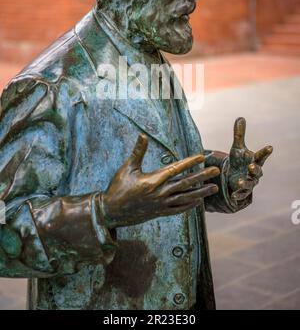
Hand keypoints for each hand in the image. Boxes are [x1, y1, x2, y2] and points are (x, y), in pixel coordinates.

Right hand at [101, 134, 219, 227]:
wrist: (111, 211)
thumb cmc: (118, 187)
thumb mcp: (127, 168)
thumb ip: (138, 151)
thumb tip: (142, 135)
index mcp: (153, 181)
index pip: (175, 169)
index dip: (190, 162)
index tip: (202, 156)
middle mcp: (160, 193)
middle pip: (186, 183)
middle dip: (202, 176)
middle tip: (216, 171)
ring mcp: (161, 204)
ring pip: (186, 198)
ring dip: (201, 192)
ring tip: (214, 187)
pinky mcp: (159, 213)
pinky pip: (178, 209)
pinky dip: (189, 205)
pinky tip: (199, 201)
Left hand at [228, 117, 272, 201]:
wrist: (233, 175)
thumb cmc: (238, 160)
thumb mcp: (237, 148)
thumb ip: (239, 134)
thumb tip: (240, 118)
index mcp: (254, 161)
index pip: (261, 156)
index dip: (265, 152)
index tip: (270, 147)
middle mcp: (254, 172)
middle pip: (257, 171)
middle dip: (255, 168)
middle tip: (252, 165)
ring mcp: (249, 182)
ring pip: (249, 183)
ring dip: (245, 182)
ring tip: (239, 181)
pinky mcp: (242, 191)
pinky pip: (241, 194)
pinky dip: (238, 195)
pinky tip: (232, 196)